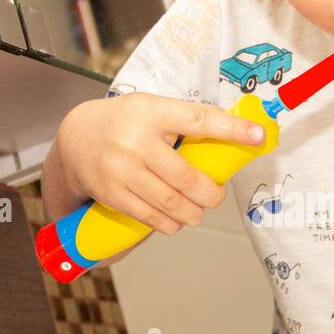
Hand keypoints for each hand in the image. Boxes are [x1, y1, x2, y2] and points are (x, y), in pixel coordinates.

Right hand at [48, 92, 265, 233]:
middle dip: (210, 194)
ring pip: (171, 202)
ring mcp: (122, 170)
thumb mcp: (153, 109)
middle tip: (216, 196)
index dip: (232, 130)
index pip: (198, 120)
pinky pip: (150, 217)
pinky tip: (177, 221)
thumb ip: (188, 120)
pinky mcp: (113, 194)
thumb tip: (239, 133)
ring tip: (198, 211)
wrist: (75, 139)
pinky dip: (170, 224)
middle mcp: (136, 141)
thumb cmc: (126, 123)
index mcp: (152, 112)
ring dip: (193, 213)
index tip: (258, 136)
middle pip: (187, 178)